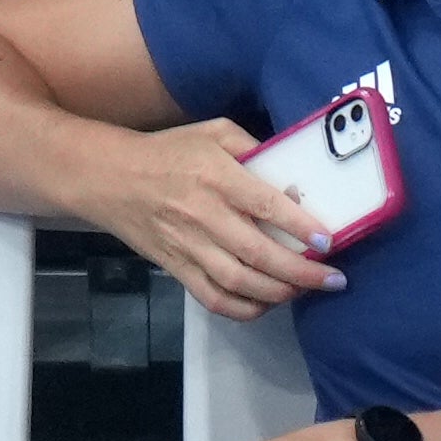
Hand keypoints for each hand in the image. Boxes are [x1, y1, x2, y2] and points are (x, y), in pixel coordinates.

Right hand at [80, 120, 344, 320]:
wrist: (107, 177)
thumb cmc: (167, 151)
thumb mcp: (211, 131)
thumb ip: (252, 147)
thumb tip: (292, 180)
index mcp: (215, 176)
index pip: (265, 206)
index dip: (300, 227)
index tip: (328, 241)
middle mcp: (203, 215)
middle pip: (258, 254)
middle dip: (302, 272)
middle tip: (333, 279)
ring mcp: (187, 247)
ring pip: (239, 282)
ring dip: (279, 293)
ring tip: (306, 290)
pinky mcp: (176, 268)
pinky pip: (213, 298)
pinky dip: (244, 309)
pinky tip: (267, 303)